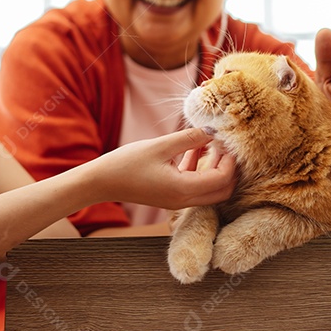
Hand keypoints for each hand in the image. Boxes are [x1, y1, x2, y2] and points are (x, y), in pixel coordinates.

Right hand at [94, 127, 235, 208]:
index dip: (230, 160)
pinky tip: (195, 148)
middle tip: (226, 145)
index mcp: (183, 190)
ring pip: (210, 189)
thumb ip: (189, 138)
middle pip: (222, 191)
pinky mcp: (171, 196)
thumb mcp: (160, 145)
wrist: (101, 182)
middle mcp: (183, 200)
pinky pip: (195, 185)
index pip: (222, 180)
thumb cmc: (126, 164)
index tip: (228, 141)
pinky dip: (200, 170)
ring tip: (213, 143)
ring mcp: (177, 201)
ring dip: (215, 168)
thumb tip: (213, 130)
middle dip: (229, 168)